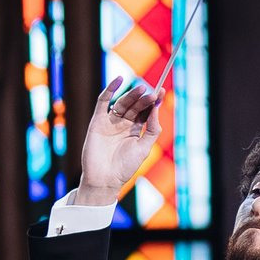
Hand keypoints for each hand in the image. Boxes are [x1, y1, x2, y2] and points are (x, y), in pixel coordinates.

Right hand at [69, 79, 164, 208]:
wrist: (105, 178)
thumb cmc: (125, 166)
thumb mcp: (144, 147)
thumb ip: (152, 129)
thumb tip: (156, 110)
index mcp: (134, 130)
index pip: (145, 111)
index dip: (153, 102)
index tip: (162, 92)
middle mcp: (122, 124)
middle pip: (135, 106)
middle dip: (144, 99)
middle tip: (152, 93)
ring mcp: (110, 122)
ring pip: (122, 103)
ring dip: (132, 95)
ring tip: (142, 89)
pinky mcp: (97, 121)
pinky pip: (103, 102)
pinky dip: (109, 90)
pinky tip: (118, 80)